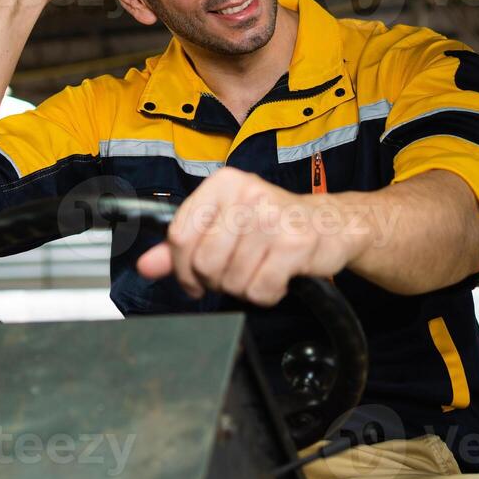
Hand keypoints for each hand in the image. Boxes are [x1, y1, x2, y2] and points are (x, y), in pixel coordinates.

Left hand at [136, 168, 354, 306]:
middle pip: (204, 261)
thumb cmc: (273, 224)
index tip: (193, 278)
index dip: (181, 267)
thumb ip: (182, 245)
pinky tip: (277, 277)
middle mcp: (247, 194)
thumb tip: (146, 265)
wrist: (331, 225)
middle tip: (233, 274)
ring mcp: (272, 217)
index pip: (180, 234)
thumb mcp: (224, 225)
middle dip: (215, 280)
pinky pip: (260, 289)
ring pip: (231, 278)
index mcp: (223, 184)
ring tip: (259, 270)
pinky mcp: (295, 243)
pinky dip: (266, 294)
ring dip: (243, 287)